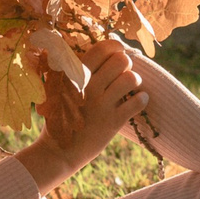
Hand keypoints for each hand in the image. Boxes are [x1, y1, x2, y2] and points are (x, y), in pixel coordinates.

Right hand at [13, 38, 146, 193]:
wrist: (58, 152)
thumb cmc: (59, 117)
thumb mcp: (57, 89)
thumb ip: (70, 70)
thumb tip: (85, 47)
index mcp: (74, 76)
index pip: (101, 49)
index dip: (115, 46)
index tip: (118, 51)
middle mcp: (88, 87)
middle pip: (121, 60)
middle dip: (126, 64)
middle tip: (122, 73)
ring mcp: (101, 105)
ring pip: (131, 79)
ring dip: (135, 80)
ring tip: (130, 87)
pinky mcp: (112, 122)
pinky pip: (137, 102)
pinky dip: (142, 99)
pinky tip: (137, 101)